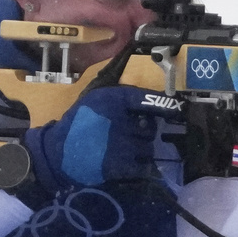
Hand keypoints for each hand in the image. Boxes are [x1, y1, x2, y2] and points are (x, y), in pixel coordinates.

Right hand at [23, 85, 183, 191]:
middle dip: (145, 133)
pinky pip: (143, 167)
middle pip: (150, 128)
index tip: (180, 109)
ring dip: (142, 151)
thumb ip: (119, 90)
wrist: (57, 153)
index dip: (166, 105)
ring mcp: (120, 144)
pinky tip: (132, 166)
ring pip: (148, 148)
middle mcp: (119, 120)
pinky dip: (142, 168)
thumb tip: (141, 68)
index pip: (147, 100)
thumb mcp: (95, 97)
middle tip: (130, 135)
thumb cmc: (78, 124)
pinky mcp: (118, 166)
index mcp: (112, 99)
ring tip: (125, 151)